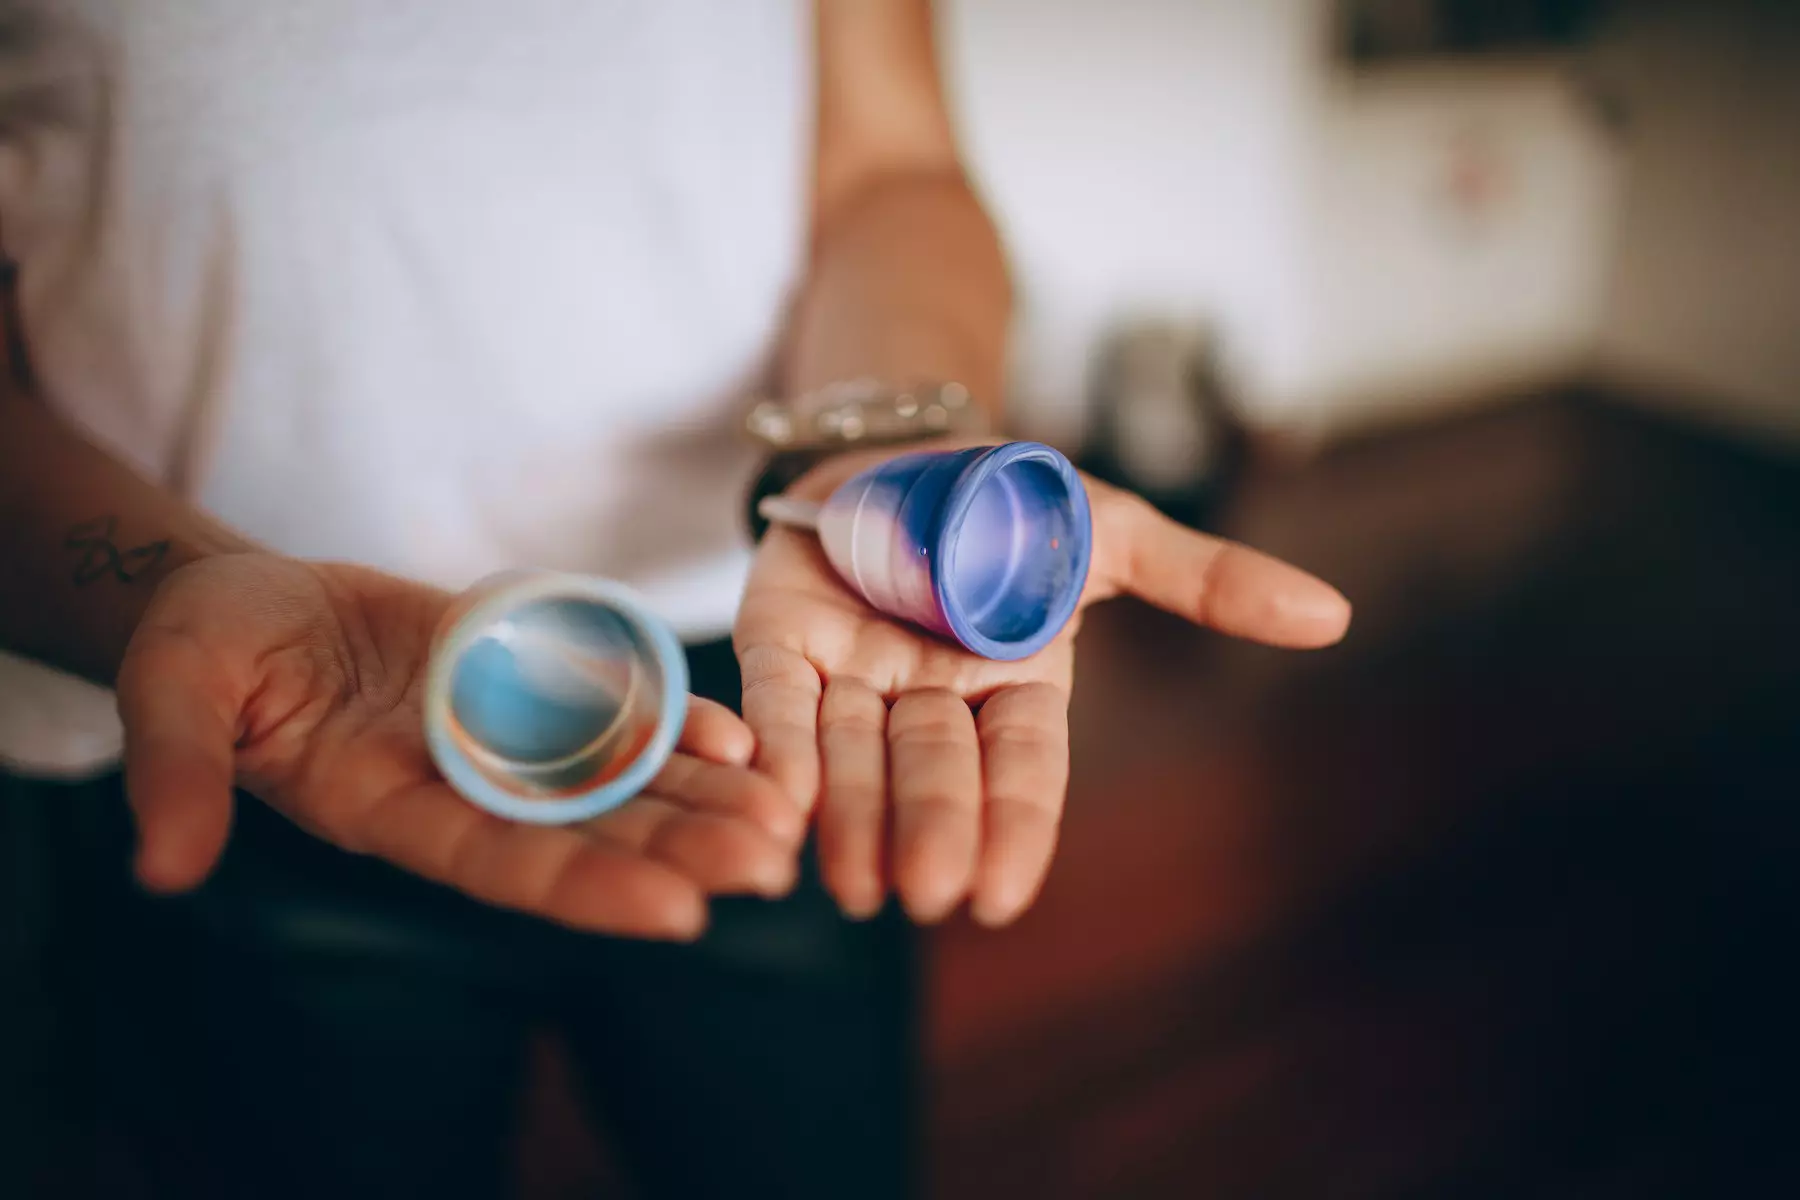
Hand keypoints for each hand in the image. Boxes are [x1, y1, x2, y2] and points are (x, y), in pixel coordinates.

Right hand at [117, 554, 800, 939]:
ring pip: (615, 781)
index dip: (586, 886)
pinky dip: (673, 724)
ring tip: (786, 817)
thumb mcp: (174, 697)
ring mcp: (498, 738)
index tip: (678, 914)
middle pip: (584, 831)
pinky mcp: (523, 682)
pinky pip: (609, 710)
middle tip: (772, 867)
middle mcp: (460, 787)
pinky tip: (740, 738)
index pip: (499, 863)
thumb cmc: (204, 651)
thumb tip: (161, 867)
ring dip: (699, 799)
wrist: (248, 604)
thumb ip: (177, 773)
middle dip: (677, 851)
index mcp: (387, 809)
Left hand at [734, 442, 1350, 927]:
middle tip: (924, 896)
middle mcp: (932, 698)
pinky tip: (773, 801)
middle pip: (933, 773)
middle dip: (930, 831)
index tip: (1001, 896)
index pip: (1023, 769)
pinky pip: (774, 700)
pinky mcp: (782, 641)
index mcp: (1016, 684)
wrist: (903, 444)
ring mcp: (853, 674)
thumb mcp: (1112, 532)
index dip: (1014, 827)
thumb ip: (1206, 580)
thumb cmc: (1015, 504)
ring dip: (849, 820)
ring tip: (848, 884)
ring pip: (852, 756)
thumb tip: (1334, 616)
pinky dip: (774, 747)